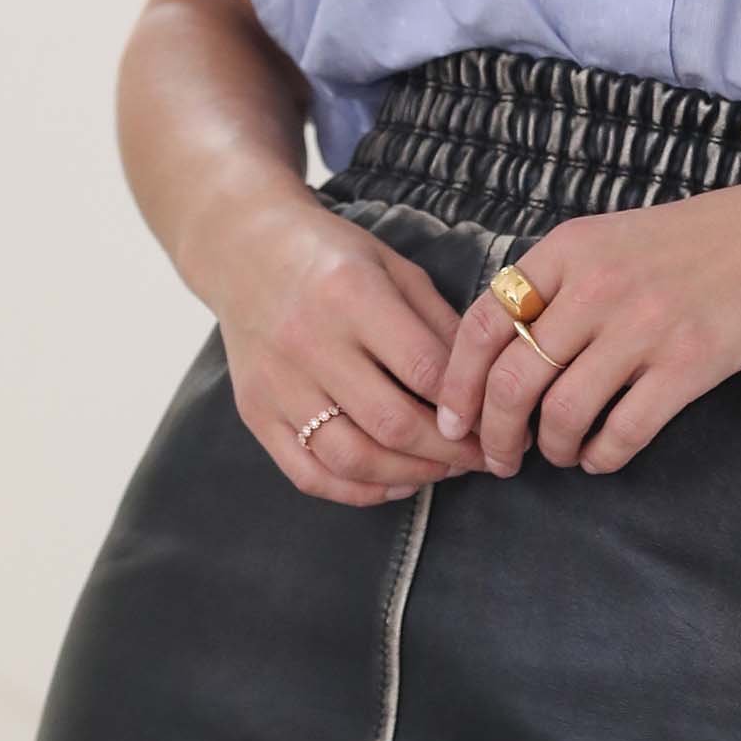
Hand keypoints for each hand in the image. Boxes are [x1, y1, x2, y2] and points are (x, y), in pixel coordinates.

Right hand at [208, 197, 496, 506]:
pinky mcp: (255, 413)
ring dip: (410, 475)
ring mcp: (278, 384)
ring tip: (445, 470)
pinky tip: (394, 482)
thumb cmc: (333, 255)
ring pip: (351, 458)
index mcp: (352, 294)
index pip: (423, 368)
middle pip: (391, 422)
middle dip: (449, 451)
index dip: (467, 404)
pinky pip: (308, 473)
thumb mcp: (393, 267)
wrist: (245, 249)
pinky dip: (358, 491)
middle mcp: (310, 343)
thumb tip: (483, 382)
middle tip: (482, 456)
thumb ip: (437, 322)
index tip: (495, 419)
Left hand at [429, 177, 740, 477]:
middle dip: (495, 435)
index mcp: (569, 249)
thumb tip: (495, 353)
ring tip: (560, 453)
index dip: (457, 383)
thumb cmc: (688, 243)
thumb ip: (555, 283)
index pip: (483, 323)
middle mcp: (598, 286)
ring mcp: (644, 325)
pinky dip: (602, 457)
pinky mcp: (689, 363)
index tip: (453, 420)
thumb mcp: (609, 238)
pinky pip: (624, 432)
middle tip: (500, 458)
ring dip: (552, 449)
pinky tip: (602, 456)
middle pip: (513, 380)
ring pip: (563, 414)